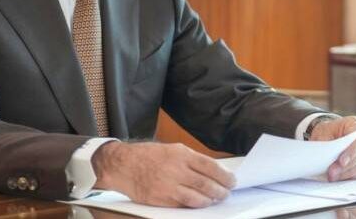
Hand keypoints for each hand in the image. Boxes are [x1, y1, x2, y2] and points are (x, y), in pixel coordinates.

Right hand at [92, 141, 235, 207]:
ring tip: (216, 199)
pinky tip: (200, 203)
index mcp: (180, 154)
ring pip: (198, 198)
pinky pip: (184, 205)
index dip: (224, 176)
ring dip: (210, 200)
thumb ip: (191, 159)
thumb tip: (213, 171)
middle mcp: (176, 169)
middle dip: (221, 191)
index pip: (210, 167)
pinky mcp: (162, 199)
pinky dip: (195, 205)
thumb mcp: (171, 149)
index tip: (232, 180)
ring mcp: (168, 186)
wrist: (123, 165)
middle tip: (227, 192)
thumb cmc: (147, 156)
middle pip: (207, 184)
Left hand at [310, 116, 355, 181]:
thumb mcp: (323, 131)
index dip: (351, 152)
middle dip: (346, 166)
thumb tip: (324, 157)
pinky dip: (350, 176)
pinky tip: (339, 178)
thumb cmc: (329, 130)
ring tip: (332, 177)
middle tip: (332, 173)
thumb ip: (325, 142)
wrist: (331, 132)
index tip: (341, 162)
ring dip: (347, 173)